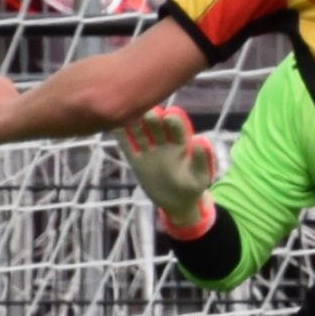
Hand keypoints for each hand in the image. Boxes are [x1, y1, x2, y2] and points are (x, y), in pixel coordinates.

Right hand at [115, 106, 217, 236]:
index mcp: (182, 144)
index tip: (169, 116)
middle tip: (148, 112)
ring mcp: (149, 150)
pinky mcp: (136, 161)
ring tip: (127, 114)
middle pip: (157, 126)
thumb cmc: (193, 187)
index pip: (177, 128)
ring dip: (134, 123)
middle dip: (152, 117)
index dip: (174, 121)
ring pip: (140, 133)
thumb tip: (200, 139)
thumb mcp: (201, 177)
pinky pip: (127, 146)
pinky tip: (112, 125)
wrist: (177, 203)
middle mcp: (164, 142)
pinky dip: (121, 135)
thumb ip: (202, 159)